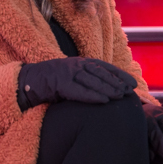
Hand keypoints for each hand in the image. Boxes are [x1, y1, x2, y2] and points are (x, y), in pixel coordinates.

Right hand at [18, 56, 137, 108]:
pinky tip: (103, 101)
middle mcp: (75, 65)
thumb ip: (86, 80)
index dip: (120, 74)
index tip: (133, 83)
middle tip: (129, 91)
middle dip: (117, 82)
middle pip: (101, 73)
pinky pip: (79, 91)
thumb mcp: (72, 77)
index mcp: (80, 62)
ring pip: (92, 81)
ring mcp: (67, 73)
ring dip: (108, 88)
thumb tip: (108, 89)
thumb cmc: (52, 82)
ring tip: (120, 96)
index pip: (104, 67)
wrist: (29, 81)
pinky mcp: (59, 84)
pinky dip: (92, 96)